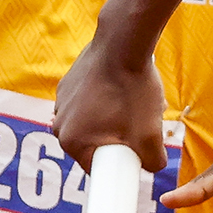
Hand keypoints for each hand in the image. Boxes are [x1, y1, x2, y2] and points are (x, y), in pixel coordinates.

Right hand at [54, 33, 168, 172]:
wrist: (124, 44)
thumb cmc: (133, 90)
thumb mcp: (151, 135)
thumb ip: (153, 162)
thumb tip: (152, 167)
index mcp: (71, 142)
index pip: (98, 169)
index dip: (121, 164)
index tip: (137, 153)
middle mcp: (59, 124)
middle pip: (96, 146)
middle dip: (120, 140)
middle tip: (142, 125)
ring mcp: (61, 102)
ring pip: (94, 124)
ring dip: (115, 121)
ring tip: (136, 105)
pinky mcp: (68, 84)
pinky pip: (90, 104)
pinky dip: (107, 102)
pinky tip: (125, 90)